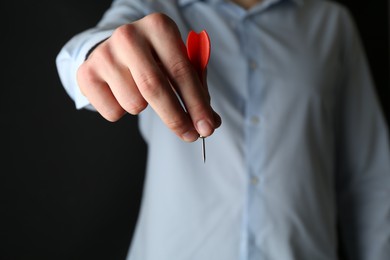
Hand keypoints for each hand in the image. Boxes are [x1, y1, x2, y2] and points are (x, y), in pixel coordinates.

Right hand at [77, 13, 220, 141]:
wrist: (115, 51)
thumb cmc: (154, 60)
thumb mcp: (177, 65)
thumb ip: (196, 91)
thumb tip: (211, 123)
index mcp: (158, 26)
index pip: (181, 71)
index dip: (196, 104)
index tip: (207, 127)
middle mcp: (128, 35)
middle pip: (154, 88)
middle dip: (176, 118)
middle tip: (190, 135)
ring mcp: (104, 54)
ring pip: (134, 104)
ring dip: (144, 109)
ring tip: (140, 91)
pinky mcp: (86, 73)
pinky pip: (113, 113)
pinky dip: (123, 112)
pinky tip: (121, 93)